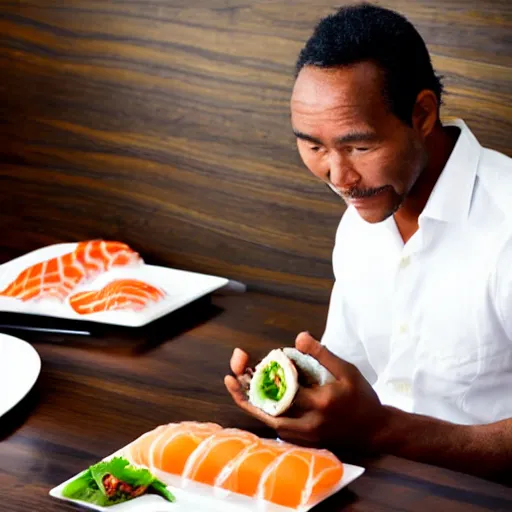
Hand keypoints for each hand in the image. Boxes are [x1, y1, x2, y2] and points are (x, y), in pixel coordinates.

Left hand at [224, 332, 388, 449]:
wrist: (376, 431)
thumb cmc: (362, 398)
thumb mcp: (347, 370)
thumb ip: (322, 354)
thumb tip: (298, 337)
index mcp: (320, 403)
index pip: (284, 389)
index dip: (265, 374)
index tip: (246, 363)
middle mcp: (308, 423)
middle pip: (268, 409)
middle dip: (245, 392)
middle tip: (230, 376)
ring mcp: (304, 435)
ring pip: (268, 420)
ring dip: (251, 403)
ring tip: (236, 383)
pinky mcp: (303, 440)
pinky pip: (276, 426)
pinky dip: (263, 411)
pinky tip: (256, 396)